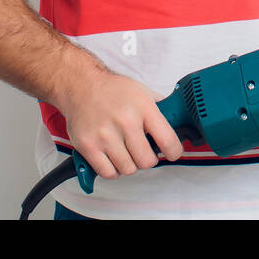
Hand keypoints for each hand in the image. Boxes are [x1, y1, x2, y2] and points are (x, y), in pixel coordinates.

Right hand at [58, 67, 183, 181]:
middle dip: (149, 159)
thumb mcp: (143, 92)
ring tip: (127, 153)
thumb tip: (177, 124)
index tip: (172, 153)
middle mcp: (125, 121)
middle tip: (145, 152)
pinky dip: (113, 171)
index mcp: (143, 108)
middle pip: (147, 160)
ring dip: (130, 165)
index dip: (174, 152)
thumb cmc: (113, 90)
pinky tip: (114, 159)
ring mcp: (105, 135)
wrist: (81, 85)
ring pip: (128, 169)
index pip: (167, 140)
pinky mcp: (88, 146)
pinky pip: (108, 172)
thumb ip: (160, 109)